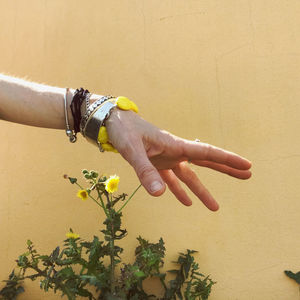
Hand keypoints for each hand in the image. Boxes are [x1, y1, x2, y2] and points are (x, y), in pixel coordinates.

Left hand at [106, 109, 251, 210]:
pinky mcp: (156, 164)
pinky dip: (178, 191)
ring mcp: (166, 159)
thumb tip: (160, 194)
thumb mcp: (133, 150)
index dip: (227, 159)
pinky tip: (186, 202)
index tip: (246, 165)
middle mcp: (174, 152)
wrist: (112, 123)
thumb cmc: (123, 131)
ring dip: (201, 190)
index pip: (206, 153)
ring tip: (215, 206)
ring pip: (189, 176)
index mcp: (175, 145)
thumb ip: (145, 171)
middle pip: (206, 163)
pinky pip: (171, 179)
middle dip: (226, 169)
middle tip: (247, 175)